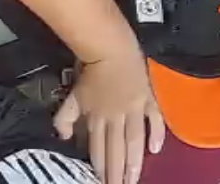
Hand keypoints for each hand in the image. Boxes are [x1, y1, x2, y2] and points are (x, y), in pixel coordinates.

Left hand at [53, 48, 164, 183]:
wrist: (110, 47)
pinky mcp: (148, 99)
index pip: (98, 149)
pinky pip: (155, 119)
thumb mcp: (73, 95)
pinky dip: (156, 134)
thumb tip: (63, 137)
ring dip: (134, 162)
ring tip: (134, 180)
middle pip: (116, 150)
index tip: (100, 182)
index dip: (100, 168)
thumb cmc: (91, 71)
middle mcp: (116, 117)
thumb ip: (64, 118)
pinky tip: (156, 150)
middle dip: (117, 172)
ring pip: (134, 140)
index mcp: (98, 118)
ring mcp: (134, 109)